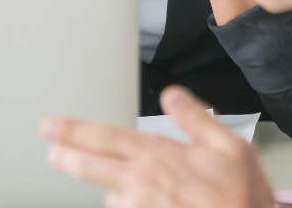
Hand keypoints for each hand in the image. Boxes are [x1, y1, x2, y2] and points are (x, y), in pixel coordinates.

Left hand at [42, 86, 274, 207]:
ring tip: (114, 186)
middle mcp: (144, 184)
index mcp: (160, 156)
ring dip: (110, 189)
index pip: (106, 137)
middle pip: (94, 166)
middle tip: (49, 150)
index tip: (51, 126)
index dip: (74, 131)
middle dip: (67, 156)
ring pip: (111, 196)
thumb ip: (195, 117)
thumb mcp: (230, 146)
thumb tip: (171, 94)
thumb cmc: (242, 198)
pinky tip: (140, 204)